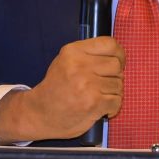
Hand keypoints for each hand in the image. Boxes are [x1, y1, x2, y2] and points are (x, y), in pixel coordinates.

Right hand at [0, 36, 123, 142]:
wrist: (39, 113)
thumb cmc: (56, 86)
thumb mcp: (66, 61)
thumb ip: (88, 54)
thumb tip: (118, 55)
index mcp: (74, 51)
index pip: (110, 44)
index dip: (119, 54)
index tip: (118, 62)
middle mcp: (80, 65)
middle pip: (116, 65)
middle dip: (115, 75)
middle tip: (104, 84)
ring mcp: (87, 85)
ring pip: (118, 84)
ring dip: (113, 93)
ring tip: (99, 97)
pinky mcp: (93, 103)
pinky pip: (117, 101)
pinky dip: (113, 107)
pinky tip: (102, 108)